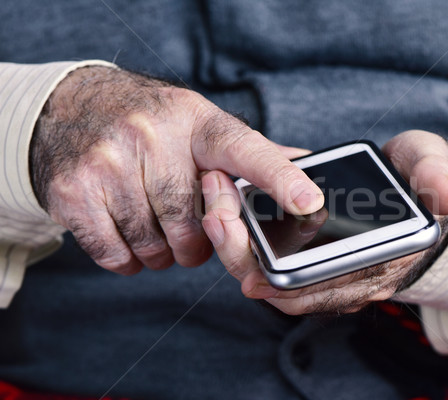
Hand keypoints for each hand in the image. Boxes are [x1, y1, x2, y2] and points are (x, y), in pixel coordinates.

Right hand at [30, 66, 322, 274]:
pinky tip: (129, 235)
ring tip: (155, 225)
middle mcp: (152, 136)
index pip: (245, 151)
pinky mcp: (74, 191)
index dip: (280, 179)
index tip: (308, 202)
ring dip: (162, 253)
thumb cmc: (152, 125)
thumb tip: (308, 164)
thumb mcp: (200, 124)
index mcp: (196, 121)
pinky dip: (129, 259)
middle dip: (196, 242)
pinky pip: (117, 255)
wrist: (74, 107)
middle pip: (194, 224)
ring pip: (156, 246)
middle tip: (185, 226)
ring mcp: (108, 162)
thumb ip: (251, 152)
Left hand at [202, 130, 447, 314]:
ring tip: (216, 209)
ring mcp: (336, 275)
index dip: (287, 281)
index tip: (249, 262)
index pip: (329, 286)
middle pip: (290, 292)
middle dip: (245, 259)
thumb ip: (436, 176)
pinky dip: (250, 250)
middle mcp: (357, 278)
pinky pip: (279, 270)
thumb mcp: (431, 163)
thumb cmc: (418, 176)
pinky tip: (231, 217)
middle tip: (216, 212)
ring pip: (278, 285)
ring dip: (240, 253)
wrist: (413, 188)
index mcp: (383, 259)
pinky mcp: (319, 263)